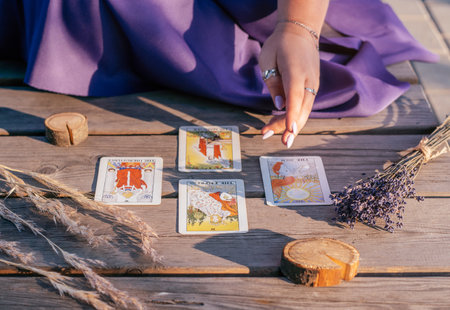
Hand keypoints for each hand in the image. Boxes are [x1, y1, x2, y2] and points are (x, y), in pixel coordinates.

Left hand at [259, 22, 319, 147]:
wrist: (300, 33)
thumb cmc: (279, 45)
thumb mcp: (268, 60)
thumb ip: (273, 83)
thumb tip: (279, 106)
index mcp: (297, 70)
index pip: (295, 97)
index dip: (292, 115)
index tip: (290, 131)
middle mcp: (309, 80)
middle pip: (301, 109)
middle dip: (287, 127)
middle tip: (267, 137)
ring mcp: (313, 84)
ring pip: (304, 111)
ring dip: (288, 125)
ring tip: (267, 133)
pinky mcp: (312, 88)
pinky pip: (303, 106)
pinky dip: (292, 116)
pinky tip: (278, 124)